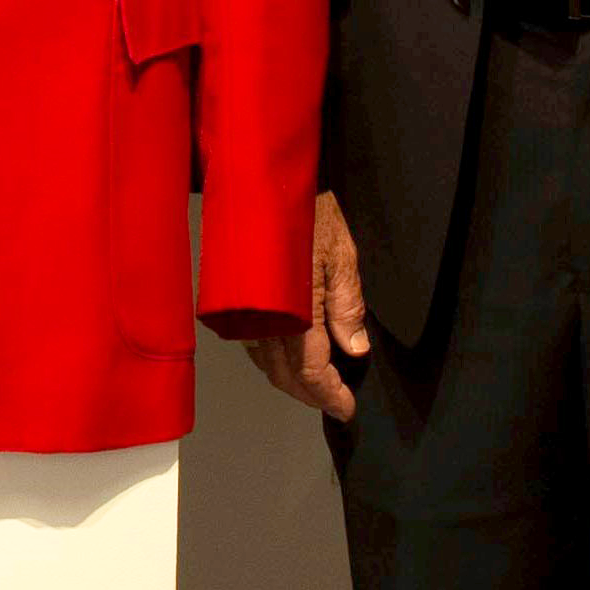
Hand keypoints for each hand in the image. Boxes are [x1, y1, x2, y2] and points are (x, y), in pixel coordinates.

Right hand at [248, 192, 370, 421]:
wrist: (262, 179)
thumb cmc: (308, 212)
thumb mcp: (342, 254)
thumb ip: (348, 305)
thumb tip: (355, 349)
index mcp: (296, 313)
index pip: (310, 372)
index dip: (328, 396)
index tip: (346, 410)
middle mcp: (264, 320)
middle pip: (283, 375)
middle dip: (309, 394)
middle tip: (334, 401)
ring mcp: (244, 312)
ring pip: (265, 362)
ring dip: (289, 378)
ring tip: (316, 381)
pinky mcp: (233, 300)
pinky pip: (251, 343)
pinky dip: (272, 358)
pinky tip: (287, 353)